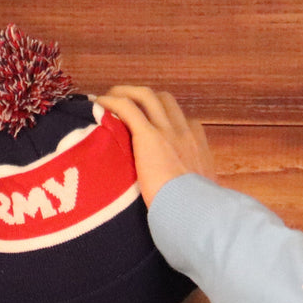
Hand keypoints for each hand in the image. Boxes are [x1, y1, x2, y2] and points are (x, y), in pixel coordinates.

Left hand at [95, 86, 213, 204]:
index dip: (165, 119)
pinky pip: (128, 107)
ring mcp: (166, 130)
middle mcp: (184, 131)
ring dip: (127, 93)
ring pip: (146, 96)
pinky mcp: (148, 135)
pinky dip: (113, 102)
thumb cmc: (197, 208)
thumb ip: (196, 189)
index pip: (184, 121)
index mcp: (198, 145)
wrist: (193, 210)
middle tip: (127, 105)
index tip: (152, 126)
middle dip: (145, 99)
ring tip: (109, 98)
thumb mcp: (203, 194)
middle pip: (165, 100)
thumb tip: (193, 201)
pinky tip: (100, 104)